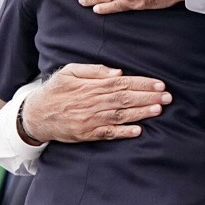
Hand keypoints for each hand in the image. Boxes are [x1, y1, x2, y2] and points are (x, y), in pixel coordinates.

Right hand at [22, 63, 171, 142]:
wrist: (36, 114)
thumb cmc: (56, 89)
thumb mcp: (71, 71)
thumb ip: (94, 70)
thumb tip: (117, 72)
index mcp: (92, 85)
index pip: (123, 83)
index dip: (142, 83)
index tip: (159, 84)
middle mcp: (94, 102)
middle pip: (126, 98)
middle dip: (148, 97)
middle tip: (167, 96)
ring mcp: (91, 119)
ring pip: (121, 115)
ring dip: (142, 112)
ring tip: (159, 109)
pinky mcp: (88, 134)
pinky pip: (109, 133)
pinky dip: (124, 133)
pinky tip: (139, 130)